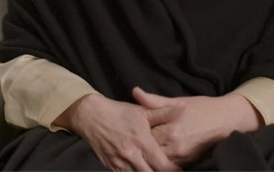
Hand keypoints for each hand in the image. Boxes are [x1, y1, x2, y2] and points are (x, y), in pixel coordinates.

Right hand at [54, 93, 179, 170]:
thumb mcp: (142, 111)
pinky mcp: (111, 166)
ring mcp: (120, 163)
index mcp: (143, 142)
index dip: (172, 169)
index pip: (163, 166)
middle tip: (166, 168)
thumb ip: (162, 113)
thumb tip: (182, 109)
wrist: (91, 116)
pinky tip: (139, 168)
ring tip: (153, 168)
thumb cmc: (119, 113)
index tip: (177, 168)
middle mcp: (132, 156)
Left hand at [132, 87, 262, 166]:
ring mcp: (182, 156)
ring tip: (141, 155)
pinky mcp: (189, 163)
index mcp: (169, 129)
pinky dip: (163, 164)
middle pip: (149, 153)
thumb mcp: (178, 101)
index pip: (143, 138)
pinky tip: (156, 160)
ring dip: (150, 159)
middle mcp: (174, 145)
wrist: (227, 119)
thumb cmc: (202, 108)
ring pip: (159, 163)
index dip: (135, 136)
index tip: (126, 134)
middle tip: (130, 147)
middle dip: (141, 150)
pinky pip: (171, 167)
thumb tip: (135, 92)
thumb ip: (154, 101)